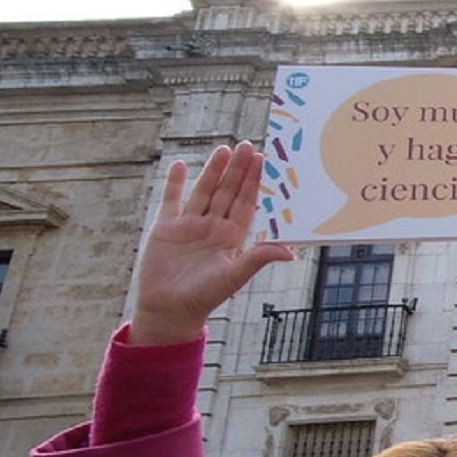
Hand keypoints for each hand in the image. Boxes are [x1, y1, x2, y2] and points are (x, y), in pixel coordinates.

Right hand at [130, 143, 292, 344]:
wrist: (169, 310)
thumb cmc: (205, 297)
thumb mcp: (234, 276)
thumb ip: (257, 259)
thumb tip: (290, 253)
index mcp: (232, 237)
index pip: (246, 203)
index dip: (254, 182)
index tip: (264, 161)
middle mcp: (213, 227)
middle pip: (227, 192)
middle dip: (238, 170)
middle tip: (248, 145)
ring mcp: (189, 225)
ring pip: (204, 191)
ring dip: (213, 171)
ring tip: (224, 149)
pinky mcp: (166, 228)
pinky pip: (172, 200)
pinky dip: (176, 183)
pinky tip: (182, 165)